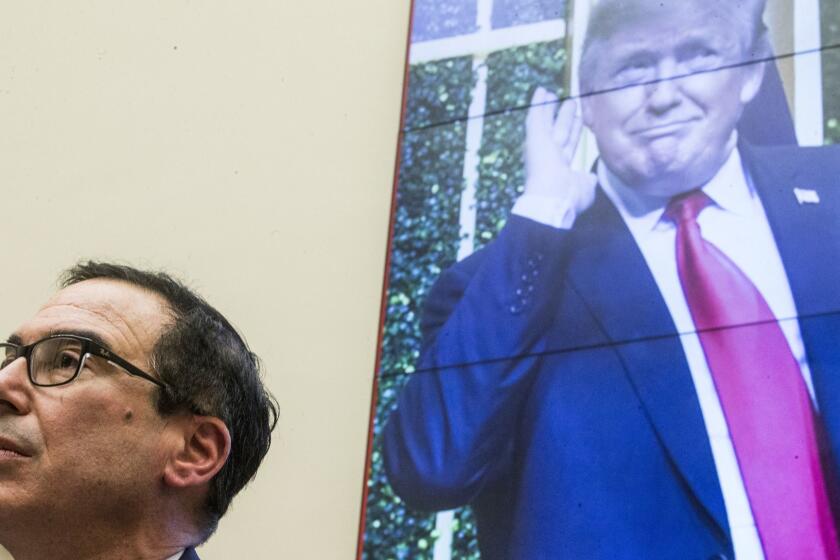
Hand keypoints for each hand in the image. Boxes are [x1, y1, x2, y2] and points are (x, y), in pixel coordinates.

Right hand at [524, 87, 596, 213]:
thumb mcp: (584, 188)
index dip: (575, 132)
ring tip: (552, 93)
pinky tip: (540, 90)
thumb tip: (590, 176)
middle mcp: (551, 155)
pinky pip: (535, 117)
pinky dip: (537, 104)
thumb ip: (587, 180)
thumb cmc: (569, 197)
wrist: (553, 199)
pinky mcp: (534, 137)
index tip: (580, 120)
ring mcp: (541, 145)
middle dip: (564, 117)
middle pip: (559, 130)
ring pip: (546, 122)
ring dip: (550, 107)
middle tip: (570, 103)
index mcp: (561, 167)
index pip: (569, 145)